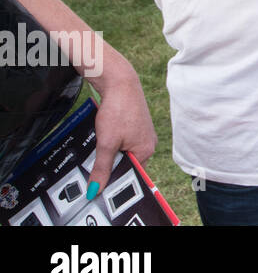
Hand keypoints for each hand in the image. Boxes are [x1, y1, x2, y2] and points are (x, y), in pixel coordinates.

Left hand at [86, 57, 156, 195]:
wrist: (120, 82)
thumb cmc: (118, 110)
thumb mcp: (106, 143)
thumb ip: (102, 168)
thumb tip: (96, 190)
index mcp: (146, 150)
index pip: (130, 175)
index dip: (113, 181)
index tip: (97, 185)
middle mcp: (147, 143)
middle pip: (126, 164)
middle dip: (109, 166)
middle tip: (94, 164)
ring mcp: (142, 134)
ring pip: (122, 152)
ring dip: (108, 153)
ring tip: (98, 147)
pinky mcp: (135, 125)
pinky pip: (122, 141)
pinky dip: (110, 142)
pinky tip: (102, 136)